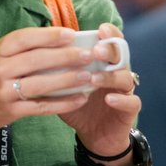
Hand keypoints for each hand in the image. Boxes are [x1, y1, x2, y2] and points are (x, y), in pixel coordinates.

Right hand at [0, 26, 98, 146]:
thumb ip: (14, 52)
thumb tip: (50, 42)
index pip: (25, 39)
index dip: (49, 35)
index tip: (70, 34)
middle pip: (37, 60)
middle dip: (66, 56)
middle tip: (88, 54)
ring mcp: (3, 92)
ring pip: (42, 83)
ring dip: (68, 79)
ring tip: (88, 76)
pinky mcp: (9, 112)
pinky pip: (41, 107)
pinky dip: (62, 103)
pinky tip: (78, 99)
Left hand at [56, 23, 138, 157]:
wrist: (94, 136)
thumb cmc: (79, 107)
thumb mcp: (66, 88)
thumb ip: (58, 73)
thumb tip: (34, 56)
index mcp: (104, 64)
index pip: (112, 43)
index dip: (110, 34)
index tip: (100, 28)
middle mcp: (118, 74)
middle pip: (121, 56)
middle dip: (110, 50)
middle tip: (96, 51)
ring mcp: (126, 92)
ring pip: (126, 77)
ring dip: (110, 76)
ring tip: (94, 78)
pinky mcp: (130, 111)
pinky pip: (131, 102)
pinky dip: (121, 99)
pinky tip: (109, 99)